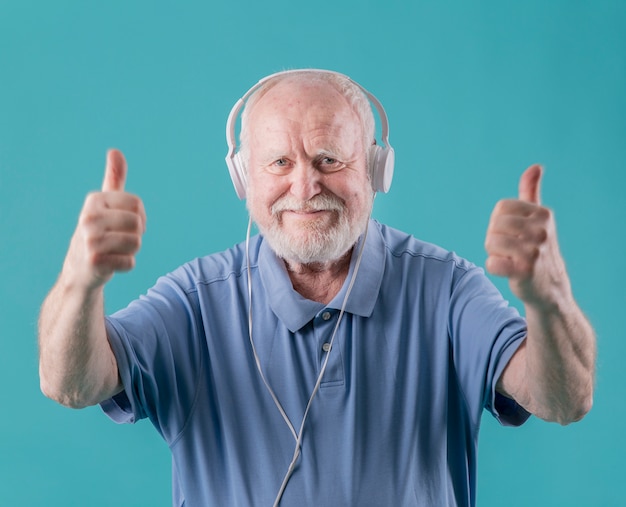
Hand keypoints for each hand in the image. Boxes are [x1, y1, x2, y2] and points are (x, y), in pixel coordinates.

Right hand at [63, 149, 146, 289]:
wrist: (79, 269)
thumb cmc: (98, 232)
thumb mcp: (105, 204)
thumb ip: (113, 178)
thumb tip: (115, 151)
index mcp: (94, 200)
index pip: (137, 204)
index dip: (139, 217)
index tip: (124, 224)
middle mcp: (88, 217)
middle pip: (138, 224)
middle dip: (135, 235)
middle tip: (118, 240)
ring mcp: (90, 239)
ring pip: (136, 243)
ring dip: (131, 251)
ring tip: (114, 251)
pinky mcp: (95, 261)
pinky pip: (130, 262)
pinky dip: (126, 266)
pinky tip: (111, 264)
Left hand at [485, 164, 569, 305]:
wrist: (549, 287)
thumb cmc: (537, 248)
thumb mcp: (538, 218)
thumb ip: (532, 192)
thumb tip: (536, 167)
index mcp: (543, 214)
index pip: (501, 208)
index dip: (499, 221)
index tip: (513, 233)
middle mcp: (542, 231)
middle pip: (494, 225)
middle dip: (495, 238)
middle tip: (510, 249)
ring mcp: (535, 251)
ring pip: (491, 243)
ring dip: (494, 253)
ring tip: (509, 259)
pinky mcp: (525, 272)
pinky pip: (492, 264)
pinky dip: (494, 267)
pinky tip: (509, 271)